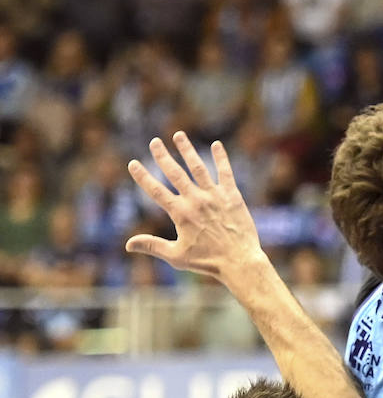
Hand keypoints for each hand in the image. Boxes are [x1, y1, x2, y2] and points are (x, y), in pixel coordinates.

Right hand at [126, 132, 262, 285]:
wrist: (240, 261)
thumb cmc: (208, 262)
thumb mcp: (176, 256)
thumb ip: (152, 246)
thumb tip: (128, 245)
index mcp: (180, 213)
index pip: (156, 191)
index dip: (143, 176)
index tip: (133, 163)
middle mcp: (196, 200)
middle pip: (175, 173)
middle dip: (163, 156)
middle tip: (155, 142)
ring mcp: (214, 196)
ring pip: (198, 167)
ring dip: (187, 150)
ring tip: (179, 135)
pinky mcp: (232, 196)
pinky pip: (225, 173)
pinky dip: (221, 158)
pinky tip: (216, 145)